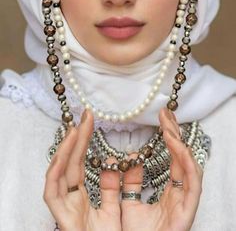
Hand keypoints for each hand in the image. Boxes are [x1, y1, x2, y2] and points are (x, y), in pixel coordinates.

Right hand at [43, 110, 121, 230]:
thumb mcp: (114, 209)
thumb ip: (114, 186)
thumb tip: (122, 161)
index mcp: (80, 198)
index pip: (79, 163)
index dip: (83, 142)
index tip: (90, 121)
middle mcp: (69, 201)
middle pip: (70, 164)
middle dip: (76, 139)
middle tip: (86, 116)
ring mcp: (64, 209)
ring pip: (58, 174)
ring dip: (66, 150)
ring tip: (76, 129)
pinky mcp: (62, 219)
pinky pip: (52, 194)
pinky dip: (55, 173)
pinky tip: (63, 155)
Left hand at [121, 107, 202, 230]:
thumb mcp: (127, 205)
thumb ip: (126, 182)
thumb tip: (125, 159)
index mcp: (170, 194)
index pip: (174, 160)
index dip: (169, 138)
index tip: (161, 118)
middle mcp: (181, 196)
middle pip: (183, 158)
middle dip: (175, 133)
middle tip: (166, 113)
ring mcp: (186, 203)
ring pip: (190, 166)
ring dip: (179, 142)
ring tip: (168, 124)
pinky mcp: (187, 212)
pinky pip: (192, 182)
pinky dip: (185, 161)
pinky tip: (175, 144)